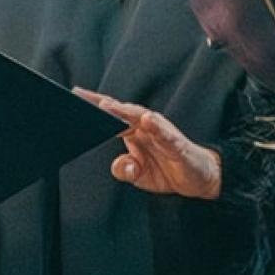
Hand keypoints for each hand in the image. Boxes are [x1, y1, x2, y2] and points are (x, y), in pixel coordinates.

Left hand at [75, 89, 220, 200]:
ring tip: (108, 106)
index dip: (96, 107)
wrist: (199, 178)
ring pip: (142, 118)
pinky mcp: (177, 145)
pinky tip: (147, 121)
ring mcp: (163, 134)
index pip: (113, 117)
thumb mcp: (139, 176)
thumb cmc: (168, 169)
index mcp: (136, 132)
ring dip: (126, 111)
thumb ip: (125, 169)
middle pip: (124, 112)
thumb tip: (120, 165)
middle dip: (104, 105)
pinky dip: (157, 127)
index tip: (75, 96)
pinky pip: (166, 134)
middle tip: (83, 98)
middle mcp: (148, 128)